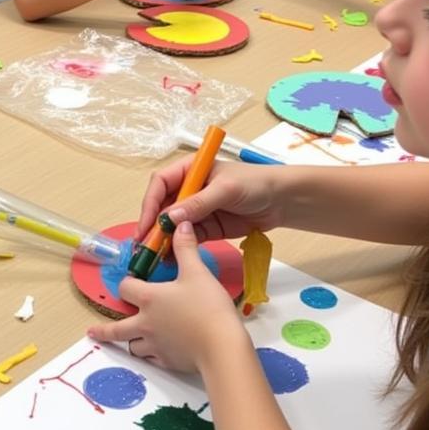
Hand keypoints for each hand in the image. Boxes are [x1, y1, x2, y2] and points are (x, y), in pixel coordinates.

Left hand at [88, 222, 242, 373]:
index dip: (126, 284)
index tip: (128, 284)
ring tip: (130, 341)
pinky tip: (157, 353)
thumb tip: (180, 224)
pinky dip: (151, 355)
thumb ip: (186, 248)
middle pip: (117, 328)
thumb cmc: (208, 307)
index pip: (125, 289)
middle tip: (92, 331)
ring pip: (133, 346)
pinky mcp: (167, 362)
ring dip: (131, 342)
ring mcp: (155, 345)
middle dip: (103, 330)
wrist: (221, 345)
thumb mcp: (197, 272)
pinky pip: (152, 359)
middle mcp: (146, 323)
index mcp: (149, 298)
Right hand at [133, 158, 282, 242]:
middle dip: (153, 225)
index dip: (150, 203)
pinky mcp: (206, 228)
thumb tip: (169, 217)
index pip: (161, 183)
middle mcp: (188, 189)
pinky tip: (170, 259)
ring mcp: (196, 210)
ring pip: (171, 225)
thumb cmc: (255, 184)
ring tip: (154, 256)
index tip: (147, 224)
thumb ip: (198, 203)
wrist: (282, 201)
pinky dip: (176, 248)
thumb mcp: (225, 190)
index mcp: (190, 170)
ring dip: (162, 240)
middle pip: (161, 206)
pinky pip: (185, 239)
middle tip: (146, 246)